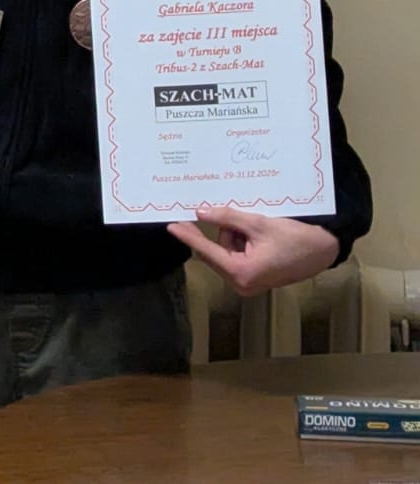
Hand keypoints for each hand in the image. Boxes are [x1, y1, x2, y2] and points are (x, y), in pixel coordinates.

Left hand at [168, 205, 338, 296]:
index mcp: (242, 272)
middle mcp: (241, 282)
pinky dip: (239, 241)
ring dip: (232, 235)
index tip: (171, 225)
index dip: (189, 236)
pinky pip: (235, 255)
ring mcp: (247, 283)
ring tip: (255, 227)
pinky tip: (255, 234)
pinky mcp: (254, 278)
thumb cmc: (296, 238)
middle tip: (211, 211)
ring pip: (224, 252)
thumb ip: (227, 218)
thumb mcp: (258, 224)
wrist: (324, 250)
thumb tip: (200, 213)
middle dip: (219, 232)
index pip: (206, 251)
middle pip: (214, 253)